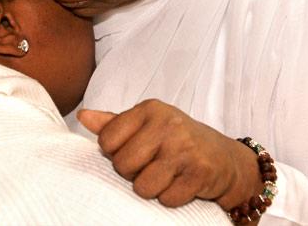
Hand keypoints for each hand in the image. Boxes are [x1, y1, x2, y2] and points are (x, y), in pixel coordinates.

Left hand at [78, 99, 259, 209]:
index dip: (115, 153)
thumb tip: (83, 117)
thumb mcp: (146, 125)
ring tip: (165, 175)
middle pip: (122, 165)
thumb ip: (113, 123)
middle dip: (132, 173)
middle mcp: (167, 124)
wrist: (225, 158)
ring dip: (152, 188)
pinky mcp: (199, 172)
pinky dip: (171, 198)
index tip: (133, 151)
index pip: (107, 140)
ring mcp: (184, 148)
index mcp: (149, 109)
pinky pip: (167, 199)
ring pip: (143, 187)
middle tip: (151, 165)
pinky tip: (181, 183)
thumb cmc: (177, 140)